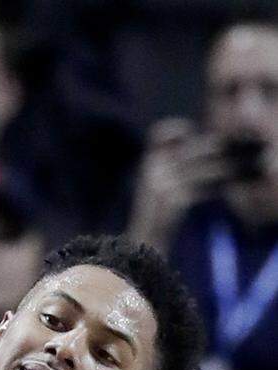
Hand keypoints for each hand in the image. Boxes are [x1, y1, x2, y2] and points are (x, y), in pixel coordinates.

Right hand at [129, 118, 231, 250]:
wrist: (146, 235)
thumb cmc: (156, 209)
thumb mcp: (156, 180)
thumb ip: (171, 163)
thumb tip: (201, 146)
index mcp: (148, 161)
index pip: (159, 133)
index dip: (177, 128)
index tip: (193, 132)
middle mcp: (153, 169)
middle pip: (188, 149)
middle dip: (210, 148)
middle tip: (224, 149)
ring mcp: (163, 183)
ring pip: (199, 169)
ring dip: (218, 169)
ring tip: (230, 170)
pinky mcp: (175, 199)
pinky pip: (200, 188)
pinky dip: (212, 188)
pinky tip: (220, 190)